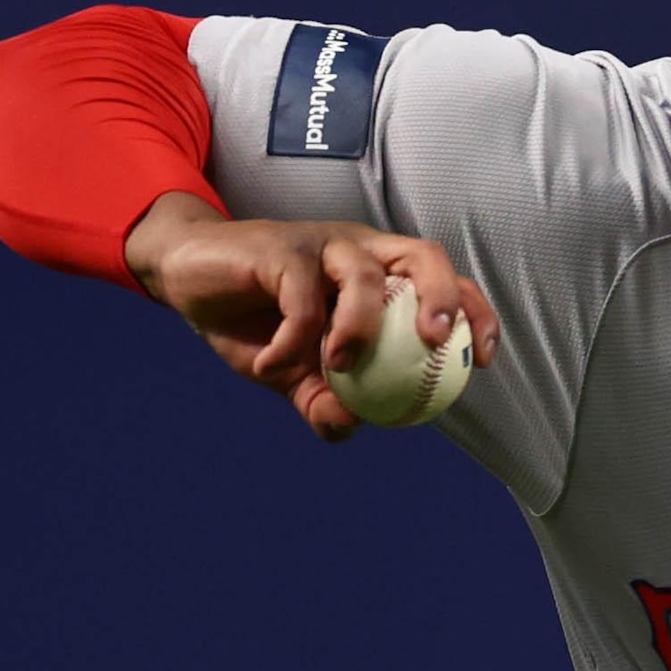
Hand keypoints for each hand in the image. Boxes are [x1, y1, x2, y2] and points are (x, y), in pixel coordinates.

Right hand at [122, 196, 507, 441]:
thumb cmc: (254, 320)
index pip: (442, 282)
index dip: (473, 313)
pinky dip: (292, 340)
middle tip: (435, 342)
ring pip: (362, 272)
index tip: (482, 360)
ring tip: (340, 365)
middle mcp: (357, 250)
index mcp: (378, 273)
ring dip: (359, 326)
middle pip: (423, 254)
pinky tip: (272, 365)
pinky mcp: (279, 248)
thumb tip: (347, 426)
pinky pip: (300, 296)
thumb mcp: (292, 372)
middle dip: (444, 296)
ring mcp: (319, 244)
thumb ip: (323, 400)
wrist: (188, 280)